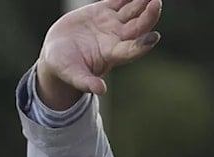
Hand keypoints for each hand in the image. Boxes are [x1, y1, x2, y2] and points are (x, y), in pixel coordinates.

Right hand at [36, 0, 161, 108]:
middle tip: (156, 2)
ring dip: (141, 1)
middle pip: (138, 27)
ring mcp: (112, 24)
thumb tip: (99, 91)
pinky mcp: (104, 11)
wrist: (58, 53)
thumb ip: (86, 82)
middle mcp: (117, 39)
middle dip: (148, 16)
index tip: (154, 37)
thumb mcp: (73, 75)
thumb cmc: (65, 68)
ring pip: (132, 10)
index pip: (132, 50)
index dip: (143, 44)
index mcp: (111, 55)